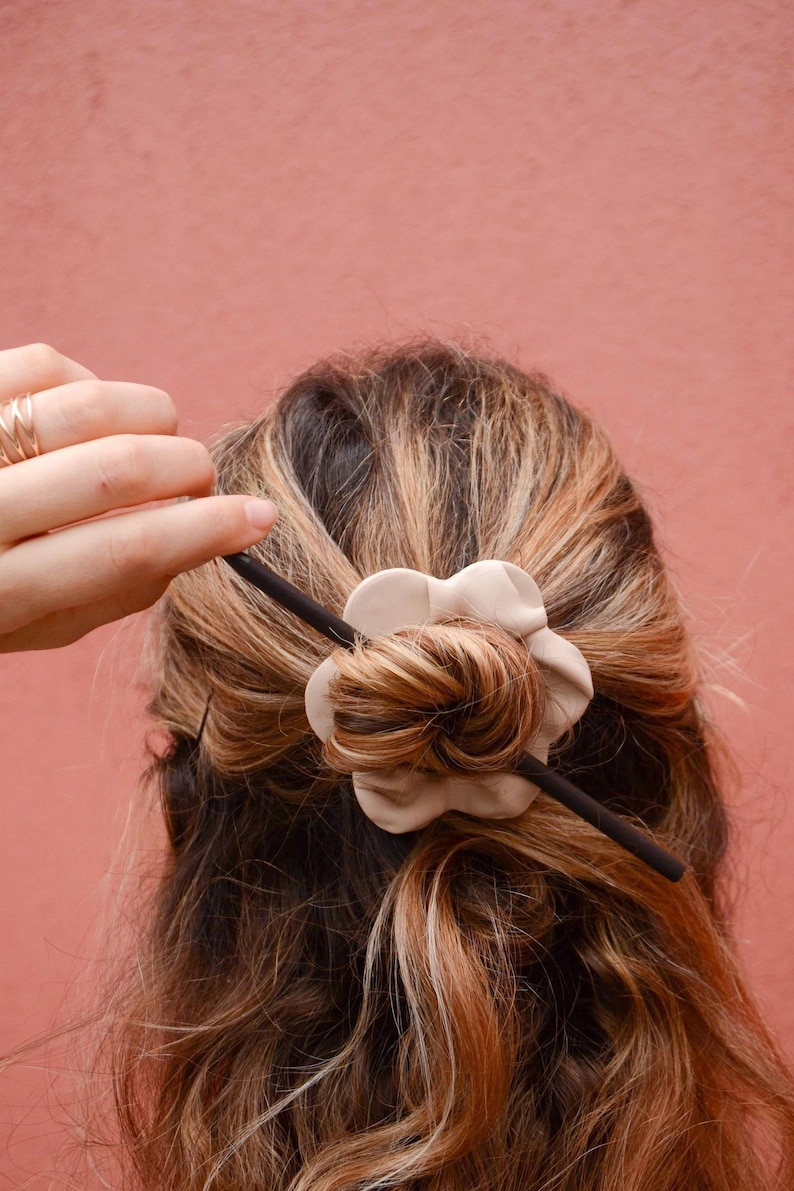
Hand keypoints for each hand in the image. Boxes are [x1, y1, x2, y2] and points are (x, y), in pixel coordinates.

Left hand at [0, 344, 276, 650]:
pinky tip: (89, 412)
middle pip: (118, 469)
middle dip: (187, 469)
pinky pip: (47, 362)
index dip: (208, 532)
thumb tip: (190, 546)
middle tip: (200, 480)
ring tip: (155, 440)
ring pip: (89, 404)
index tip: (259, 519)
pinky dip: (92, 384)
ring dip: (152, 417)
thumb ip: (104, 597)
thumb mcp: (22, 626)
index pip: (126, 551)